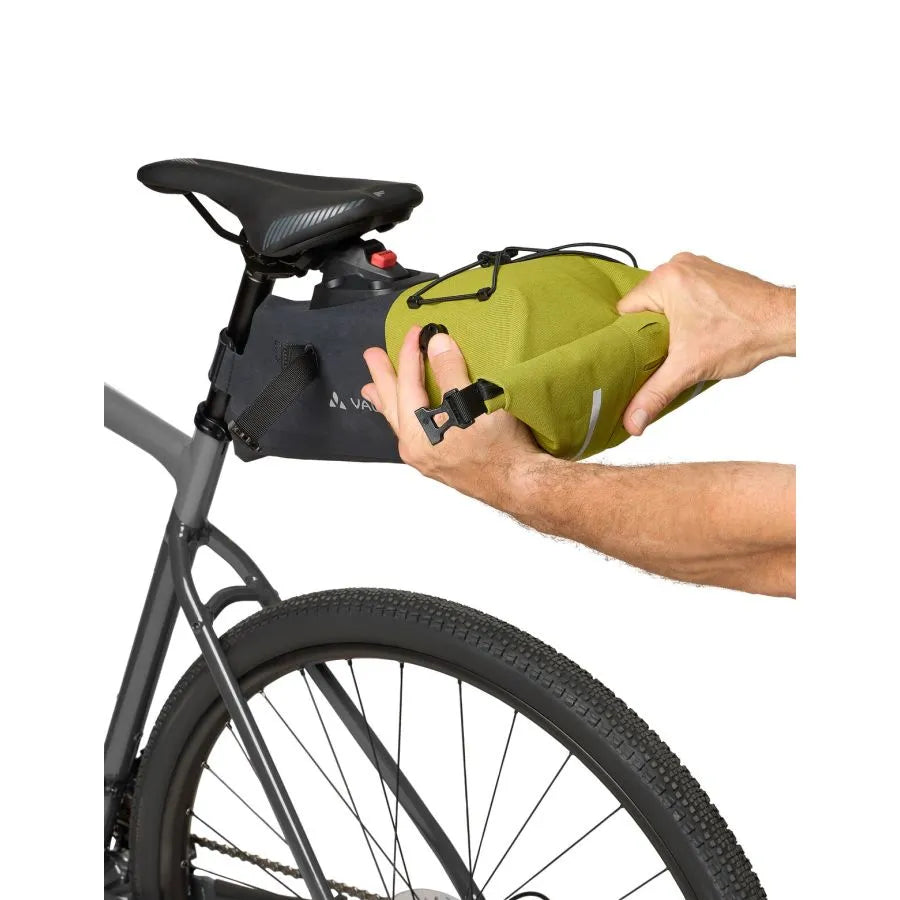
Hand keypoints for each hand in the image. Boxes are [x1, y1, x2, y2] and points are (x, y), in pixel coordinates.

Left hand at [362, 326, 542, 504]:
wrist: (520, 484)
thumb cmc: (499, 451)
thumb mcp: (472, 401)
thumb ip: (450, 371)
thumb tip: (436, 345)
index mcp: (417, 434)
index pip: (407, 384)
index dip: (410, 354)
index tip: (416, 333)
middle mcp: (416, 449)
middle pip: (393, 405)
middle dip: (382, 378)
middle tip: (372, 356)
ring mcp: (428, 458)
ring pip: (401, 422)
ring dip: (389, 401)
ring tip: (375, 390)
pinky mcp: (443, 463)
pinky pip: (415, 434)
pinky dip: (407, 417)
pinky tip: (414, 416)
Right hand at [617, 252, 794, 434]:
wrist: (786, 323)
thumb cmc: (745, 334)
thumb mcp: (689, 369)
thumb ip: (654, 395)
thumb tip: (632, 421)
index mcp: (665, 279)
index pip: (624, 311)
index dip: (628, 337)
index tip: (640, 353)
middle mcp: (679, 265)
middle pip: (644, 306)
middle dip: (650, 332)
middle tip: (664, 352)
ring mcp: (697, 267)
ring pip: (664, 302)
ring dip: (669, 324)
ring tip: (683, 342)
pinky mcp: (711, 274)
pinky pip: (683, 295)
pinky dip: (686, 314)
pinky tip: (698, 331)